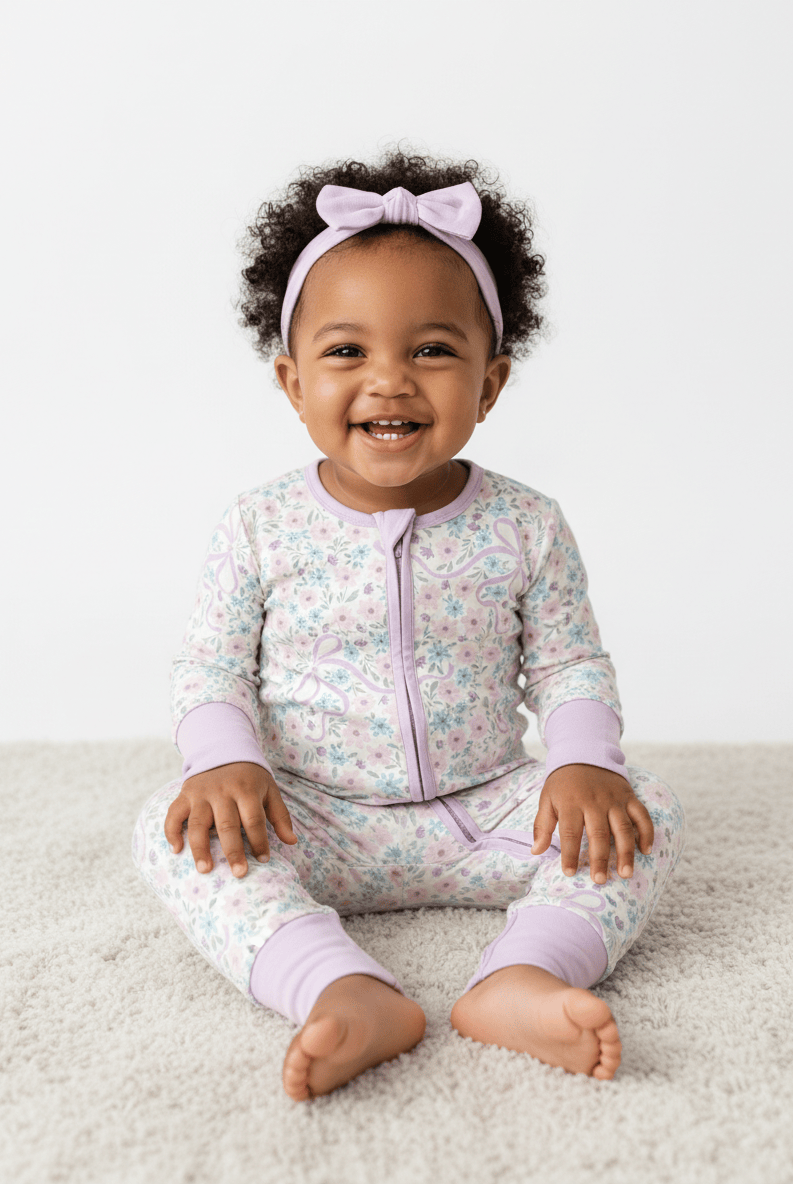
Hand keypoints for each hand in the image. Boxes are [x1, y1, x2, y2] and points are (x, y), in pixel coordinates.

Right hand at [164, 762, 296, 877]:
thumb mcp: (269, 789)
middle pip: (227, 825)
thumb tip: (292, 842)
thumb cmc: (250, 777)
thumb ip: (280, 816)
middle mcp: (222, 792)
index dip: (260, 841)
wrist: (223, 749)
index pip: (254, 820)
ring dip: (200, 848)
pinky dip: (171, 831)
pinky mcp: (185, 795)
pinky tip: (176, 850)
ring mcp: (201, 794)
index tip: (263, 860)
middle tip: (239, 874)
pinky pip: (173, 814)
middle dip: (233, 851)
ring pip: (198, 824)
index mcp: (246, 790)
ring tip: (205, 869)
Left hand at [530, 763, 653, 882]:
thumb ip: (542, 825)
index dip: (569, 854)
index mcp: (571, 803)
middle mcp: (595, 802)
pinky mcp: (629, 796)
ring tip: (625, 873)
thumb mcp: (547, 799)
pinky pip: (641, 815)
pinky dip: (646, 832)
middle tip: (600, 880)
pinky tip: (646, 851)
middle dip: (600, 859)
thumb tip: (536, 851)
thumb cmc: (563, 783)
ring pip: (623, 828)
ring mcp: (614, 799)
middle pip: (598, 834)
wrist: (584, 753)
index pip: (570, 833)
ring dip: (625, 852)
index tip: (570, 873)